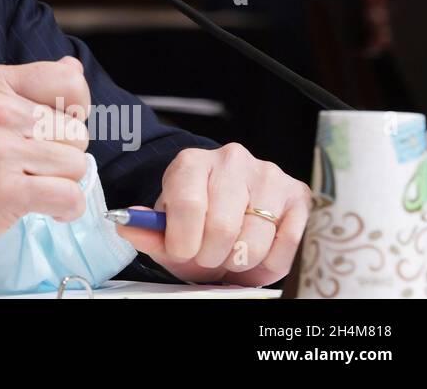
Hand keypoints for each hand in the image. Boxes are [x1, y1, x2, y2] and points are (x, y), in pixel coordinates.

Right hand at [0, 58, 92, 271]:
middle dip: (62, 155)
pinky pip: (70, 197)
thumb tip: (72, 69)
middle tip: (28, 168)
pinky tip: (46, 209)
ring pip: (77, 166)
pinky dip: (66, 210)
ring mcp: (0, 151)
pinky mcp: (7, 192)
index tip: (53, 130)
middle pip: (77, 132)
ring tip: (30, 187)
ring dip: (61, 184)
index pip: (68, 83)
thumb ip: (23, 88)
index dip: (72, 110)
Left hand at [114, 143, 310, 285]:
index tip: (181, 253)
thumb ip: (147, 230)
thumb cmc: (195, 217)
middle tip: (206, 259)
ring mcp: (268, 174)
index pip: (188, 205)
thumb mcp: (166, 224)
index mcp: (191, 162)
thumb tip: (127, 226)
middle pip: (223, 227)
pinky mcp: (298, 195)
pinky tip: (253, 259)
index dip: (183, 240)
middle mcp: (231, 160)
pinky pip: (287, 245)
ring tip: (228, 258)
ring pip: (256, 240)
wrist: (230, 204)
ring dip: (239, 263)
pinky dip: (268, 265)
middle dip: (211, 256)